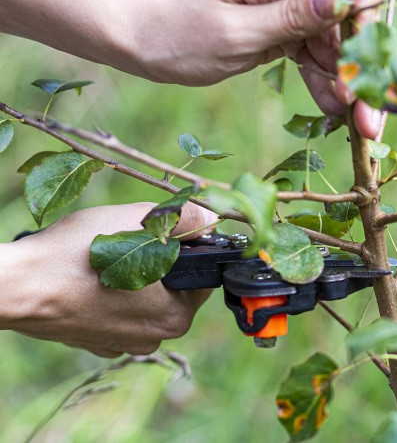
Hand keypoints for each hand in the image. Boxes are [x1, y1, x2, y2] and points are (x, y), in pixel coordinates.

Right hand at [0, 202, 216, 357]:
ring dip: (136, 275)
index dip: (188, 248)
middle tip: (132, 240)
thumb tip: (211, 218)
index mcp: (175, 315)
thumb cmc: (79, 254)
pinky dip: (114, 293)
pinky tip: (94, 278)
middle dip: (160, 260)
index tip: (166, 232)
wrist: (19, 287)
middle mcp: (155, 337)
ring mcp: (124, 343)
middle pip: (175, 287)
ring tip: (110, 256)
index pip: (201, 275)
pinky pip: (121, 311)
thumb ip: (185, 219)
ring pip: (146, 298)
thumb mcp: (140, 221)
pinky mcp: (99, 341)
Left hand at [128, 0, 382, 135]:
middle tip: (374, 110)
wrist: (154, 47)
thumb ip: (290, 16)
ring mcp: (291, 10)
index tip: (368, 34)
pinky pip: (315, 58)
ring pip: (336, 42)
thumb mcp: (236, 30)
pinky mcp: (285, 34)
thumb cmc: (183, 33)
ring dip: (351, 84)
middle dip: (366, 60)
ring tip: (361, 127)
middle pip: (348, 12)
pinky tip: (335, 114)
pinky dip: (326, 85)